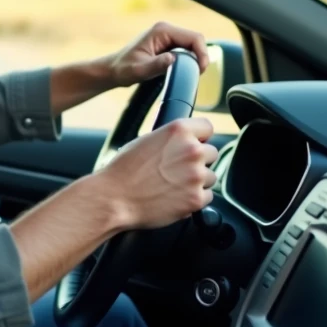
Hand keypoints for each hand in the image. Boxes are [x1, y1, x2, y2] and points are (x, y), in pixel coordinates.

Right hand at [95, 117, 218, 229]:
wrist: (113, 198)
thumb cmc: (123, 172)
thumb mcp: (145, 141)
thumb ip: (170, 139)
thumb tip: (183, 143)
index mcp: (178, 131)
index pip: (207, 128)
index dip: (199, 138)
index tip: (195, 144)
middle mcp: (191, 150)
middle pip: (212, 153)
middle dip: (198, 161)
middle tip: (178, 170)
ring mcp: (196, 175)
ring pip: (211, 176)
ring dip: (198, 181)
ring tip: (173, 185)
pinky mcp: (196, 198)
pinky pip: (207, 196)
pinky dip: (194, 199)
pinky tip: (175, 197)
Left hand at [104, 21, 208, 87]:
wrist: (113, 70)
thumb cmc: (123, 70)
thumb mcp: (139, 70)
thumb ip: (156, 65)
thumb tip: (172, 59)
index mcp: (162, 30)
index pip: (194, 37)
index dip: (202, 53)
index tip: (200, 70)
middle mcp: (166, 30)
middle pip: (196, 40)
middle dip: (200, 56)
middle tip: (196, 75)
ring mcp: (167, 36)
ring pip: (192, 46)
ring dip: (195, 59)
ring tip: (190, 74)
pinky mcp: (168, 44)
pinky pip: (186, 50)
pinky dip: (189, 60)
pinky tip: (184, 72)